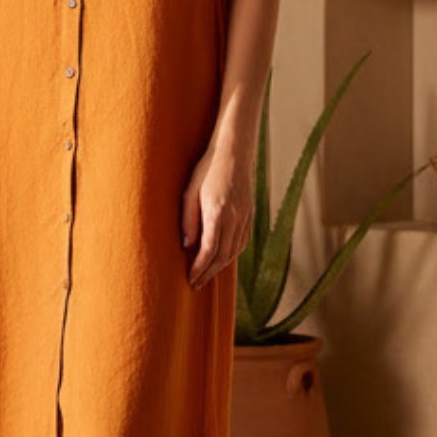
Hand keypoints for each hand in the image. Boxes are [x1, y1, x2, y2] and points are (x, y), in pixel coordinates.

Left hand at [181, 143, 253, 290]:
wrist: (233, 152)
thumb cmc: (206, 169)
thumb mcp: (190, 191)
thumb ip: (188, 219)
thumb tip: (187, 245)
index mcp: (218, 211)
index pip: (210, 249)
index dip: (200, 267)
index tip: (191, 278)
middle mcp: (235, 217)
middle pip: (223, 255)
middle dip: (209, 272)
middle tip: (196, 284)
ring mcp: (245, 216)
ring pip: (235, 250)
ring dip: (221, 266)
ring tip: (207, 275)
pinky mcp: (249, 214)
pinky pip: (242, 241)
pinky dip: (232, 254)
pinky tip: (223, 259)